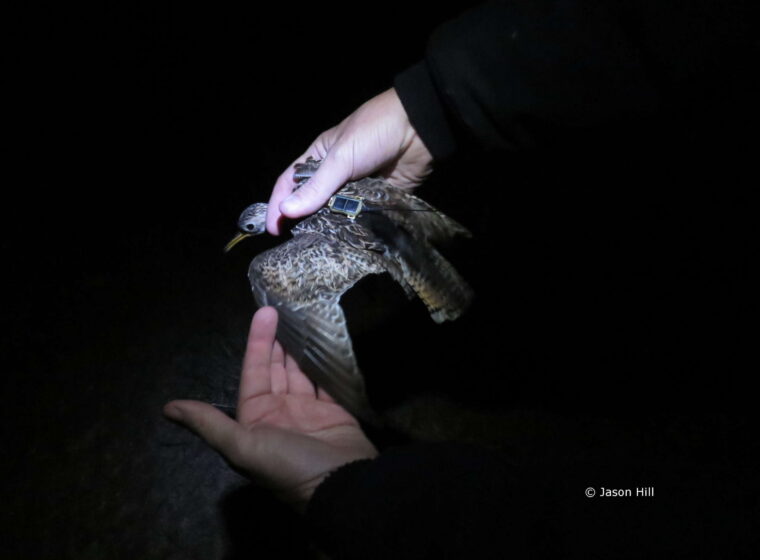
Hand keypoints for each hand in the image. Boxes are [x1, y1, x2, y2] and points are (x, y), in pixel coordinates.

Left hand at [164, 307, 377, 510]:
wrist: (340, 486)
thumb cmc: (288, 464)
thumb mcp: (243, 446)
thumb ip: (209, 424)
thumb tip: (167, 408)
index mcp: (257, 418)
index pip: (254, 372)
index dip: (258, 343)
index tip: (265, 313)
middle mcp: (281, 412)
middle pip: (277, 368)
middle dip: (278, 341)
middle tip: (285, 309)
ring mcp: (309, 411)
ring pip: (302, 372)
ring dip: (301, 348)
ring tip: (305, 319)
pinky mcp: (335, 412)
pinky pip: (327, 382)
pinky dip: (326, 364)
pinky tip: (326, 343)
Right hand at [266, 88, 433, 233]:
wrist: (420, 129)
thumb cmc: (374, 132)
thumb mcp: (340, 158)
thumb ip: (316, 187)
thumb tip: (286, 212)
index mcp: (319, 156)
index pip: (290, 182)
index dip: (279, 204)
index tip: (273, 229)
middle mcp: (335, 174)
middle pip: (312, 202)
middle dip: (303, 221)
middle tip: (296, 244)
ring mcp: (356, 188)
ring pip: (336, 213)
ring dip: (330, 227)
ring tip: (319, 248)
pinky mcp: (376, 200)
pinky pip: (360, 218)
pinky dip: (354, 228)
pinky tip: (347, 242)